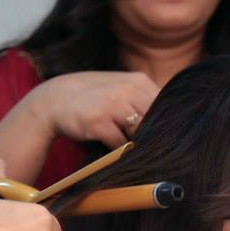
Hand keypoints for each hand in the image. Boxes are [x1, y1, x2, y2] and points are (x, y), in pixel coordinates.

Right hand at [27, 71, 159, 148]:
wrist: (54, 100)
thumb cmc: (93, 97)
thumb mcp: (121, 88)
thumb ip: (145, 99)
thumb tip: (175, 120)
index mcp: (138, 80)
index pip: (166, 105)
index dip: (165, 123)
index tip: (163, 134)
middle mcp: (127, 89)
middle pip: (155, 120)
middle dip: (153, 135)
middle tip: (148, 145)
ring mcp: (112, 105)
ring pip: (140, 132)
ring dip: (136, 142)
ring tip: (127, 143)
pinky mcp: (98, 122)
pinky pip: (121, 144)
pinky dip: (120, 149)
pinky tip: (111, 145)